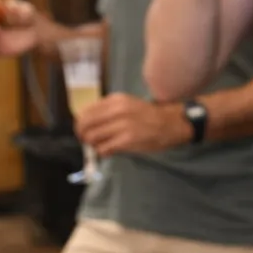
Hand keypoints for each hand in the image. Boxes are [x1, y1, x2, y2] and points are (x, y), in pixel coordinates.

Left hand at [75, 94, 190, 156]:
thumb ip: (107, 110)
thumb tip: (86, 123)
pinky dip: (102, 152)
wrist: (171, 124)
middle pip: (85, 125)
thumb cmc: (148, 115)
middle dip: (83, 135)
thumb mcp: (127, 104)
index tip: (85, 130)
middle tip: (88, 141)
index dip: (81, 123)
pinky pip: (103, 148)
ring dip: (93, 145)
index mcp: (115, 100)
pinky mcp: (127, 140)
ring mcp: (122, 125)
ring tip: (101, 146)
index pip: (85, 112)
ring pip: (92, 137)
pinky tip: (109, 150)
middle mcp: (117, 110)